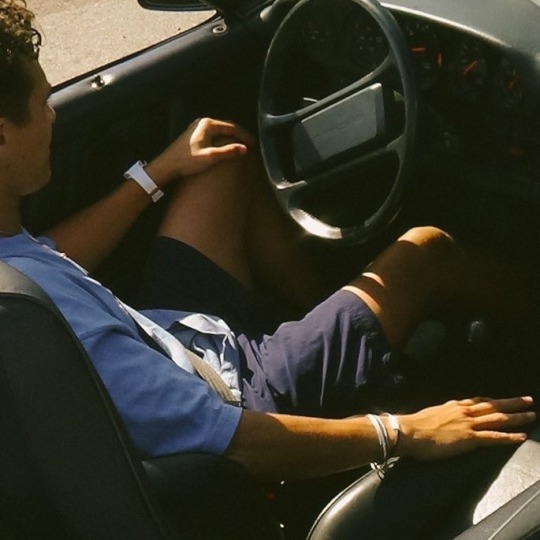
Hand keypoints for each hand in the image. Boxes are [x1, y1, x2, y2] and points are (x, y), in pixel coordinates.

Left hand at [147, 117, 255, 184]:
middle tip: (250, 144)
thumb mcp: (210, 157)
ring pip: (220, 131)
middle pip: (227, 127)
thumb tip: (245, 149)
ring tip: (240, 146)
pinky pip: (214, 134)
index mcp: (208, 124)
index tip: (254, 144)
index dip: (244, 136)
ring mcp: (197, 128)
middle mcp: (202, 122)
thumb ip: (229, 152)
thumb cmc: (186, 161)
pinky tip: (226, 147)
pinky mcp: (193, 135)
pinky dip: (223, 139)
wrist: (167, 165)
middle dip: (239, 136)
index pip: (232, 127)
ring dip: (231, 138)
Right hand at [398, 396, 535, 460]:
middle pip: (492, 405)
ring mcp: (467, 424)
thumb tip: (440, 418)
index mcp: (452, 405)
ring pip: (497, 418)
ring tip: (531, 415)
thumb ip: (439, 415)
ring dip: (516, 416)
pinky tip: (521, 436)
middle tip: (527, 400)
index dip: (492, 401)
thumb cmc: (414, 426)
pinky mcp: (469, 438)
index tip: (501, 400)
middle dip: (511, 403)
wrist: (409, 432)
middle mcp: (463, 411)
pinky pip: (494, 437)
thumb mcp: (429, 415)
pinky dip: (509, 436)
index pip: (477, 401)